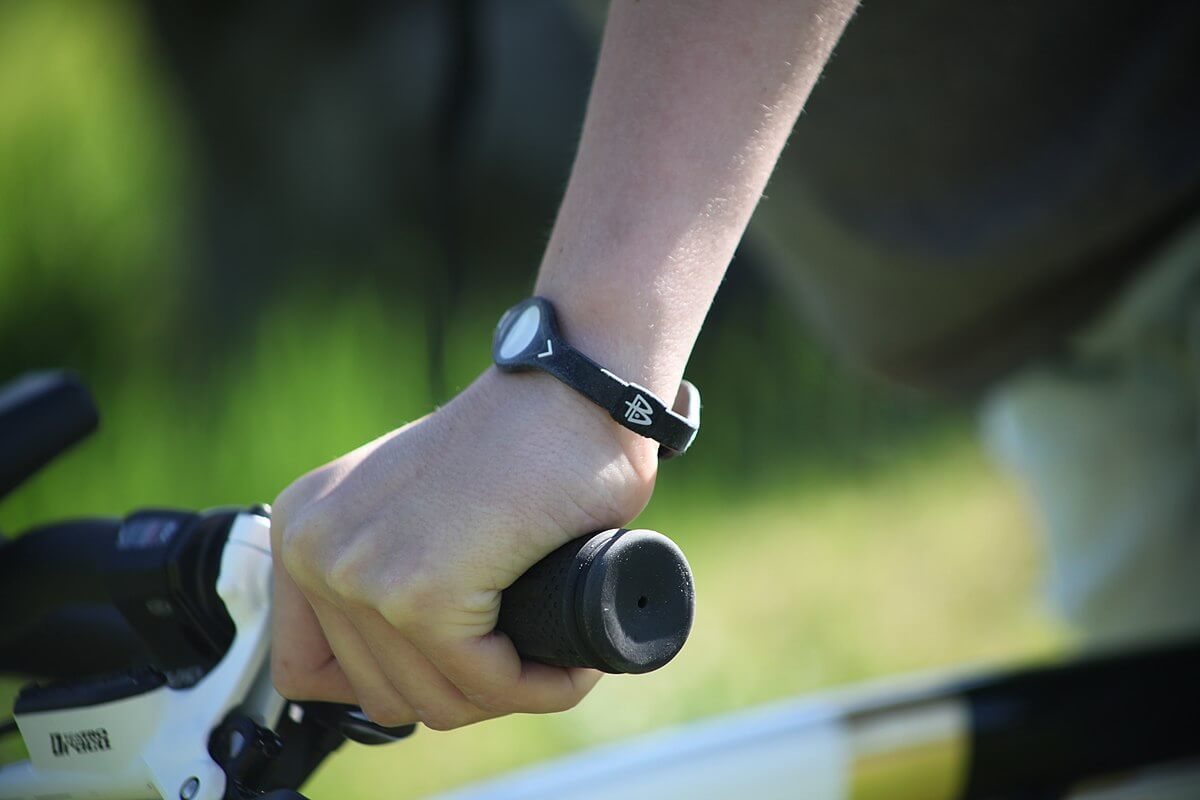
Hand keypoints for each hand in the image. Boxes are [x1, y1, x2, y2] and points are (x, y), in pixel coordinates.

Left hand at [268, 368, 656, 729]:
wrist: (573, 389)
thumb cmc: (522, 443)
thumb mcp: (419, 509)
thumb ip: (391, 566)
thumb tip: (415, 673)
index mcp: (303, 529)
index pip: (310, 670)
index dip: (394, 681)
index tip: (457, 664)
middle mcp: (314, 549)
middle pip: (381, 695)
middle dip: (464, 691)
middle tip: (525, 656)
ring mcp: (360, 573)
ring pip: (434, 703)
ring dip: (506, 692)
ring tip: (554, 657)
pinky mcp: (421, 594)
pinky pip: (483, 685)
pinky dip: (538, 686)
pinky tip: (569, 661)